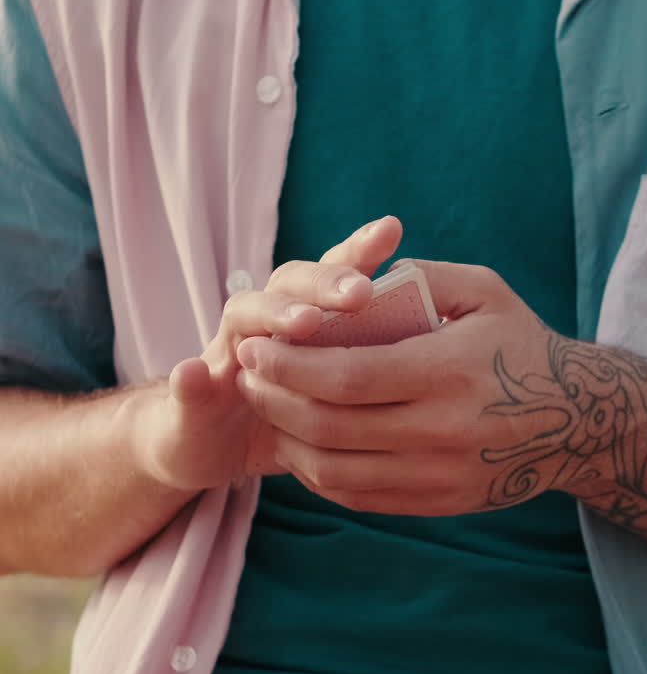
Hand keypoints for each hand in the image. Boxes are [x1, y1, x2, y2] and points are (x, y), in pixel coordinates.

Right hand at [135, 216, 402, 491]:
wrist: (205, 444)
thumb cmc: (287, 413)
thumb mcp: (335, 388)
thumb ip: (372, 357)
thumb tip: (432, 333)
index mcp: (303, 316)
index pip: (334, 272)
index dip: (360, 250)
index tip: (392, 229)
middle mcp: (262, 323)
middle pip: (290, 284)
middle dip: (325, 283)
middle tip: (362, 292)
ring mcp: (225, 353)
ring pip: (242, 316)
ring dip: (273, 314)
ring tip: (305, 322)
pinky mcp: (190, 396)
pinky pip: (187, 386)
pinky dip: (189, 380)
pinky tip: (194, 373)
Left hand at [236, 261, 575, 515]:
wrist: (579, 421)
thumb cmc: (524, 343)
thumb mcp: (485, 291)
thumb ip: (419, 277)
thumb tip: (351, 277)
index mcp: (449, 371)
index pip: (346, 376)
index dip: (288, 366)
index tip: (253, 347)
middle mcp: (443, 430)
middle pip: (331, 427)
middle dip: (274, 400)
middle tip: (246, 376)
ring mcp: (441, 474)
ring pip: (336, 471)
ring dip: (288, 441)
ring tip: (266, 409)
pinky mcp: (439, 503)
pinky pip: (359, 496)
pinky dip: (318, 473)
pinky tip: (301, 444)